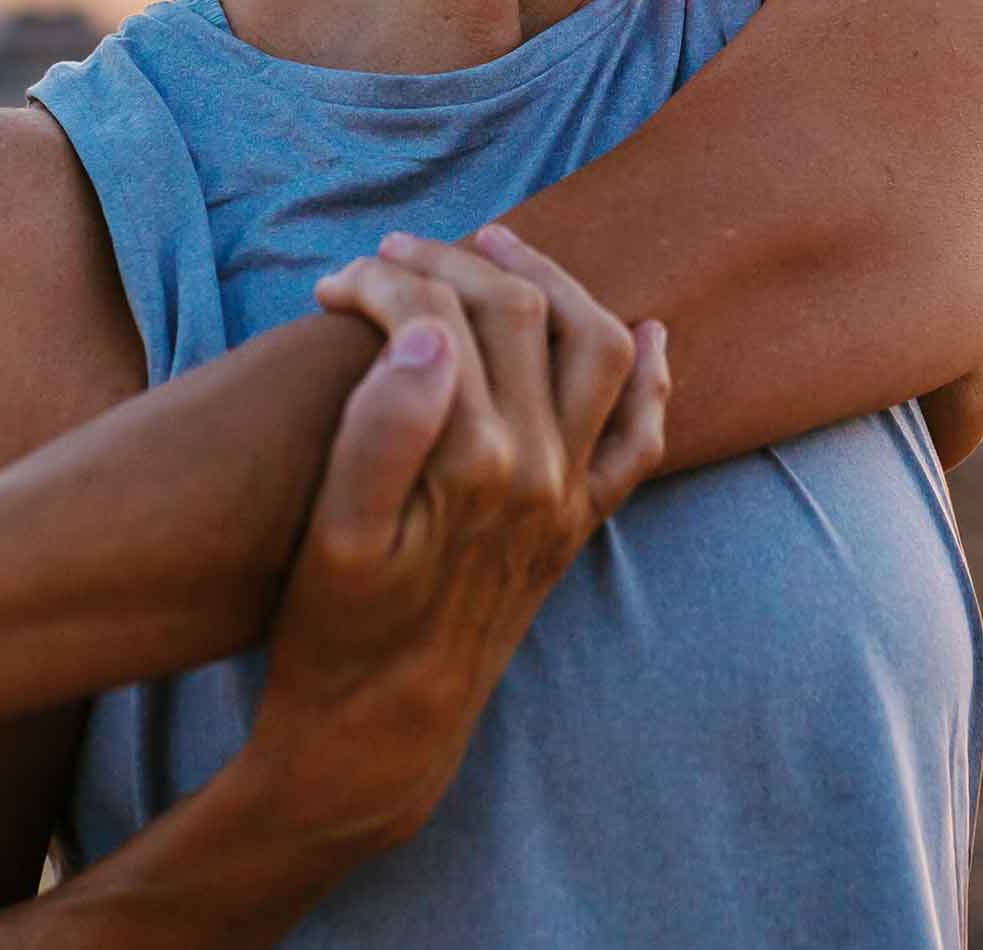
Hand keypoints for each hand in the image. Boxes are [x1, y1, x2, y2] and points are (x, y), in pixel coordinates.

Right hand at [249, 222, 671, 855]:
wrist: (378, 735)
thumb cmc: (335, 633)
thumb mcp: (333, 535)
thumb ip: (382, 427)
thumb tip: (427, 332)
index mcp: (475, 462)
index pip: (442, 318)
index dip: (383, 282)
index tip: (332, 281)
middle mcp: (542, 472)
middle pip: (522, 314)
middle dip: (456, 262)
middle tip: (395, 250)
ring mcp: (570, 497)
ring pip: (596, 350)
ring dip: (556, 285)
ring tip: (498, 247)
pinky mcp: (577, 526)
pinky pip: (639, 440)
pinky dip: (650, 378)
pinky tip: (646, 332)